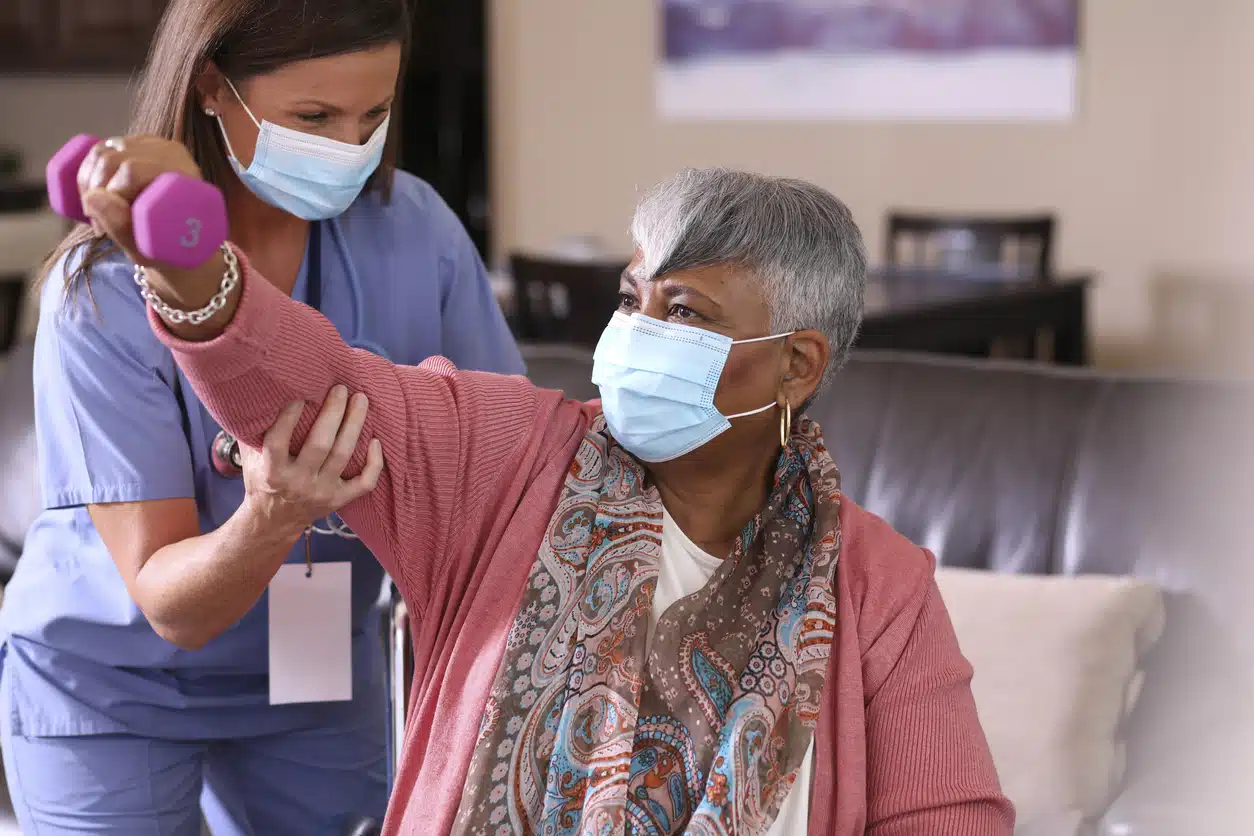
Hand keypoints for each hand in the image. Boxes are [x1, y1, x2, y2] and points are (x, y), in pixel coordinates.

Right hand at [76, 135, 203, 269]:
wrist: (178, 241)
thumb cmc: (168, 249)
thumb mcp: (146, 248)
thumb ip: (121, 226)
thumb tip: (92, 197)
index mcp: (183, 174)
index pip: (132, 170)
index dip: (109, 193)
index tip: (102, 225)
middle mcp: (170, 153)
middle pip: (113, 158)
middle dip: (94, 191)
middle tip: (97, 223)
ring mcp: (152, 145)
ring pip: (102, 152)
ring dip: (87, 183)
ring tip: (95, 213)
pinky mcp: (135, 145)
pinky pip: (100, 148)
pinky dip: (87, 171)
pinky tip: (92, 194)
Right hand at [239, 386, 384, 539]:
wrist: (274, 521)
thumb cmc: (263, 479)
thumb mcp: (251, 458)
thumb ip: (255, 432)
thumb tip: (263, 394)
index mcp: (272, 472)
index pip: (278, 442)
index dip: (288, 418)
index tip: (300, 394)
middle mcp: (297, 483)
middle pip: (320, 445)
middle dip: (333, 413)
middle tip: (341, 388)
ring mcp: (321, 492)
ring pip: (343, 455)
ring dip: (354, 425)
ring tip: (360, 399)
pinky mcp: (339, 500)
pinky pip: (364, 483)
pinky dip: (374, 463)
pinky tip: (375, 440)